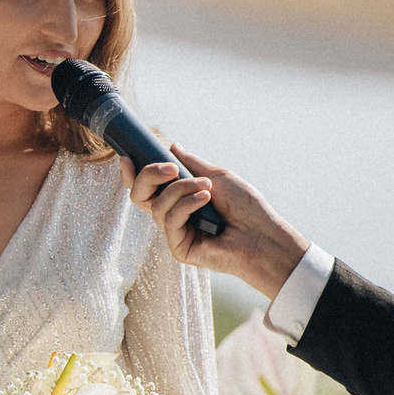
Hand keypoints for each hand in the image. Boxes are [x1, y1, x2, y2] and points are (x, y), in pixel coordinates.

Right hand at [120, 144, 311, 300]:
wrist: (265, 235)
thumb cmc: (247, 208)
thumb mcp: (217, 176)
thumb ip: (193, 163)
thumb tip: (172, 147)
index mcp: (179, 200)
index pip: (147, 187)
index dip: (134, 174)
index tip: (128, 157)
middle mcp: (173, 216)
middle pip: (139, 196)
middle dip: (148, 176)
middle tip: (171, 168)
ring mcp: (174, 233)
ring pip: (157, 205)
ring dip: (181, 189)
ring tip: (206, 188)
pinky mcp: (178, 247)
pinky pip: (170, 220)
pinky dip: (186, 205)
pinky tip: (205, 200)